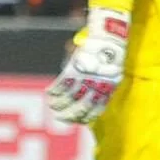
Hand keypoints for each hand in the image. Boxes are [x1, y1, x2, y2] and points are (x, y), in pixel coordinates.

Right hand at [46, 8, 127, 124]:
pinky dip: (54, 90)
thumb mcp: (110, 73)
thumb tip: (90, 97)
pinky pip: (61, 84)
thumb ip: (101, 86)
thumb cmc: (109, 55)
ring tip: (52, 106)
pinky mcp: (75, 70)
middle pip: (81, 107)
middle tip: (60, 118)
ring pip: (69, 97)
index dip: (85, 118)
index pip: (96, 110)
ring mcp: (85, 78)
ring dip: (58, 103)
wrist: (107, 38)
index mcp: (108, 90)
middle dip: (69, 115)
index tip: (77, 121)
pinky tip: (48, 93)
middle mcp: (97, 87)